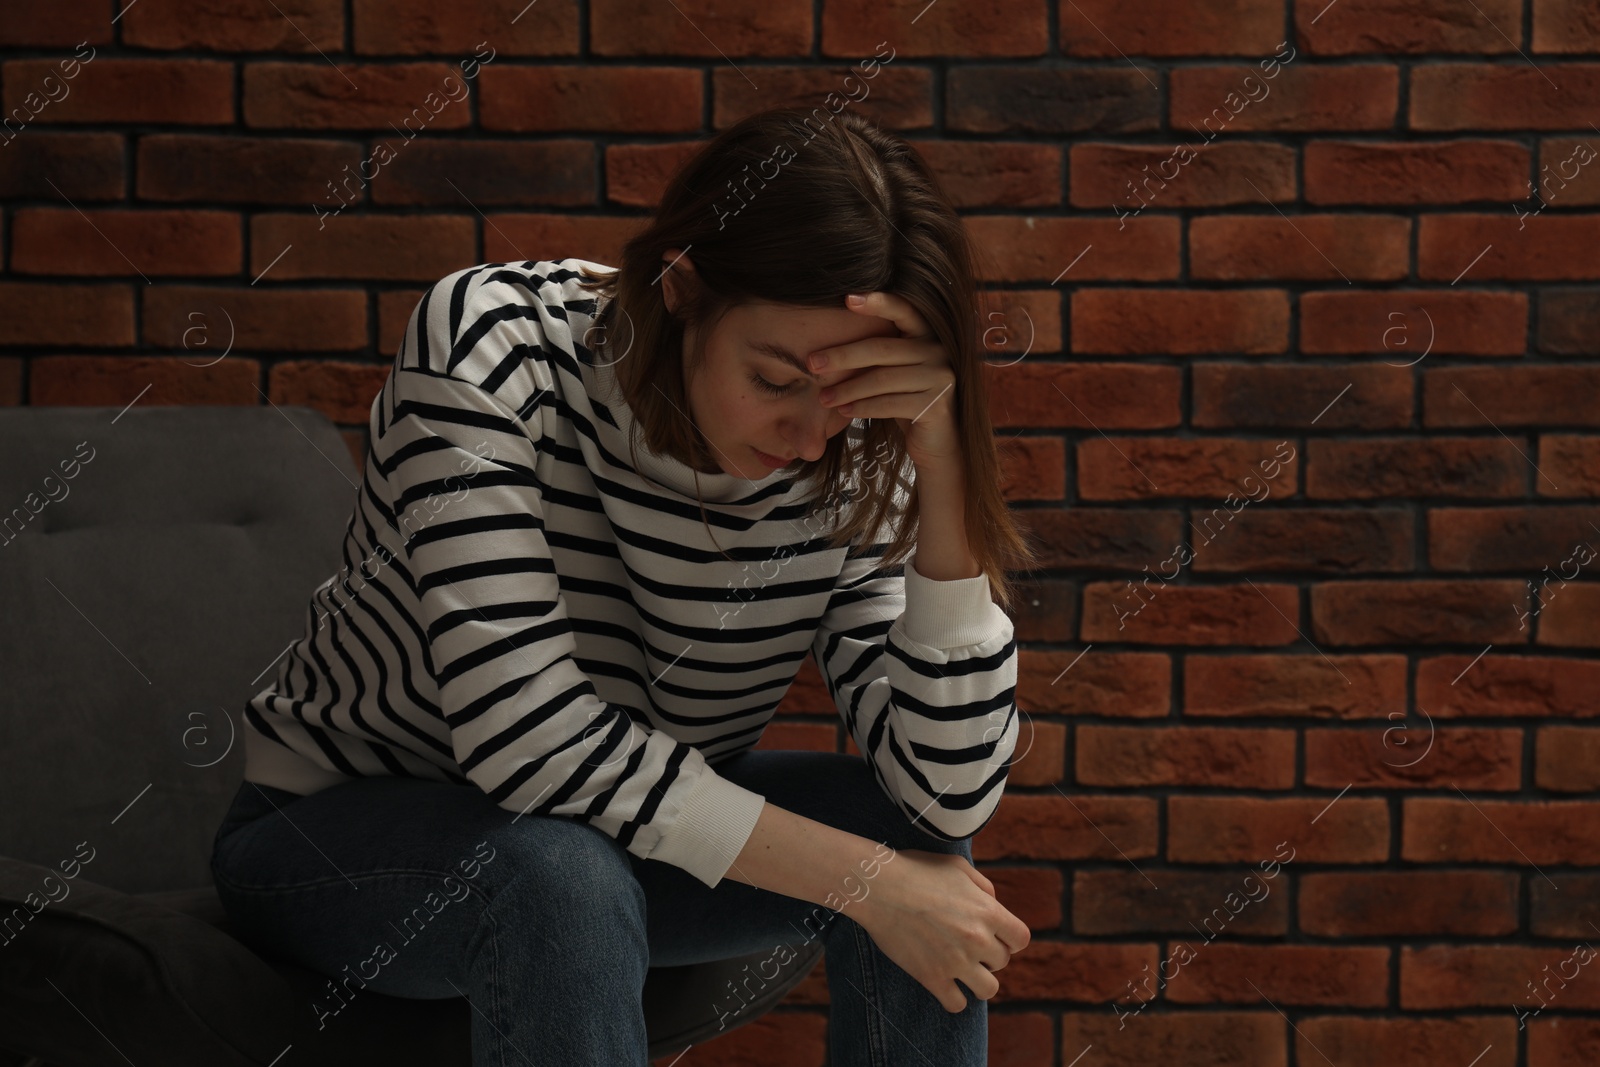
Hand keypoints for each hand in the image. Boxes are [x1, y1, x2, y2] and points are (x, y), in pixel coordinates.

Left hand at [807, 292, 960, 469]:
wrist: (937, 441)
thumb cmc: (907, 400)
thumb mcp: (894, 371)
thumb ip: (877, 353)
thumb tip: (826, 348)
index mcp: (928, 334)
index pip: (903, 310)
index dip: (878, 303)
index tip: (847, 299)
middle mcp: (938, 351)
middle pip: (881, 348)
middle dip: (842, 356)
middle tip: (812, 363)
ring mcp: (940, 377)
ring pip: (882, 379)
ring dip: (847, 389)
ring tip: (823, 397)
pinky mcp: (936, 405)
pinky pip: (889, 403)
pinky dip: (862, 407)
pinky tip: (843, 410)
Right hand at [851, 848, 1030, 1012]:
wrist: (879, 887)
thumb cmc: (917, 870)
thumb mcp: (959, 866)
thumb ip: (983, 886)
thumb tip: (993, 903)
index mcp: (988, 912)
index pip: (1021, 939)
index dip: (1010, 938)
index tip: (996, 935)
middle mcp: (978, 940)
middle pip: (1002, 962)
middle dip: (989, 954)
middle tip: (968, 945)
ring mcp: (956, 962)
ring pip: (988, 989)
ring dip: (979, 980)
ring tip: (964, 970)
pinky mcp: (932, 977)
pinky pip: (957, 1004)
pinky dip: (955, 998)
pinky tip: (946, 985)